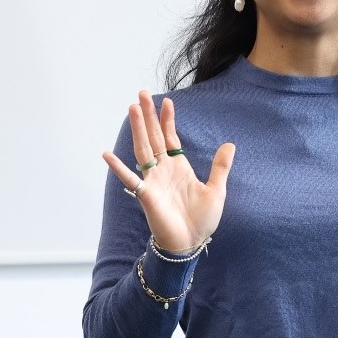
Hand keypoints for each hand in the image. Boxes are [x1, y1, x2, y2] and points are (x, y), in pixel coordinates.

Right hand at [102, 90, 234, 253]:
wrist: (191, 243)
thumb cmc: (201, 220)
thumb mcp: (216, 190)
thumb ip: (220, 167)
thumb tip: (230, 144)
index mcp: (179, 167)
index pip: (170, 137)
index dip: (167, 120)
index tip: (166, 101)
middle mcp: (163, 170)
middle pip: (153, 137)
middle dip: (148, 116)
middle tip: (141, 94)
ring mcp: (153, 181)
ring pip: (143, 149)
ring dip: (137, 129)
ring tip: (131, 109)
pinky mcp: (146, 195)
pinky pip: (130, 179)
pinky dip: (118, 168)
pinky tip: (107, 154)